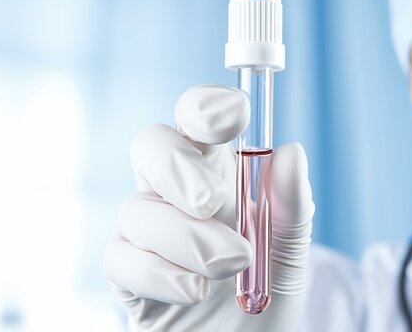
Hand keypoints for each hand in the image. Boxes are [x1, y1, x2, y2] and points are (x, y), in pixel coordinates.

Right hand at [103, 84, 314, 330]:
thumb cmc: (264, 304)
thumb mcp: (289, 255)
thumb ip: (291, 207)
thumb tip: (290, 151)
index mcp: (219, 174)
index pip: (198, 120)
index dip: (206, 106)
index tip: (232, 117)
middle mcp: (175, 195)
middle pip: (150, 145)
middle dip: (178, 167)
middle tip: (214, 201)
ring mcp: (146, 234)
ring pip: (137, 209)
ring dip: (188, 238)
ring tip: (232, 265)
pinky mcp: (126, 276)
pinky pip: (120, 258)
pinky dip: (162, 275)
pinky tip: (195, 291)